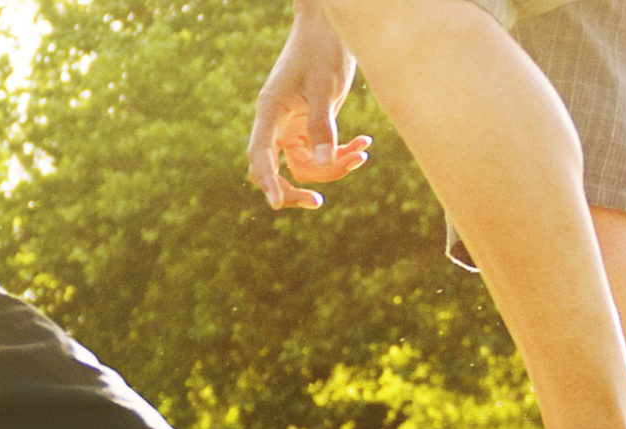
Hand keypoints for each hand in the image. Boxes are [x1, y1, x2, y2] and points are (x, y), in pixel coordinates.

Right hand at [247, 6, 372, 210]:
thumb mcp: (325, 87)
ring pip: (304, 165)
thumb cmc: (323, 49)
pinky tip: (364, 142)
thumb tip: (323, 164)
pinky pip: (320, 153)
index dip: (267, 180)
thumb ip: (322, 126)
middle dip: (295, 188)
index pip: (261, 154)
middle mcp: (276, 124)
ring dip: (333, 167)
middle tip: (317, 203)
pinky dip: (341, 153)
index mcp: (270, 112)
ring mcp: (291, 127)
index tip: (275, 204)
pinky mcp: (308, 126)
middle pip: (275, 170)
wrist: (331, 27)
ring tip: (363, 153)